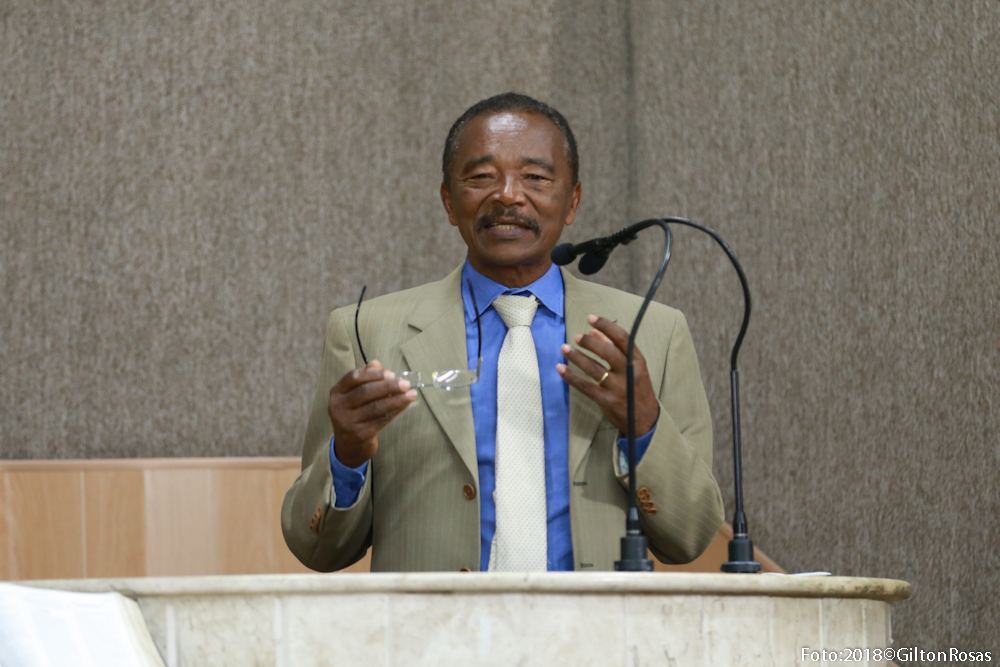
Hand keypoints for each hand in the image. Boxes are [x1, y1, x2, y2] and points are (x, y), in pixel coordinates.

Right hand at [328, 360, 417, 467]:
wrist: (349, 444)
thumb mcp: (355, 394)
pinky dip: (396, 410)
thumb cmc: (355, 412)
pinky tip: (405, 404)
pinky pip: (382, 419)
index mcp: (337, 392)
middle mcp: (338, 406)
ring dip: (397, 399)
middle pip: (366, 392)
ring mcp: (348, 422)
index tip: (391, 373)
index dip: (373, 374)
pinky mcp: (360, 434)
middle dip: (388, 386)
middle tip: (406, 384)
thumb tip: (376, 363)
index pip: (353, 377)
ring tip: (412, 394)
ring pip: (376, 407)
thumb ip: (365, 378)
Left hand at [556, 315, 659, 435]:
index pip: (623, 338)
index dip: (606, 326)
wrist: (644, 420)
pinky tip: (561, 368)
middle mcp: (629, 373)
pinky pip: (585, 386)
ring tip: (564, 348)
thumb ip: (614, 348)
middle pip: (608, 352)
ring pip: (594, 369)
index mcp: (637, 361)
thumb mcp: (632, 367)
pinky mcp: (606, 400)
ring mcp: (618, 388)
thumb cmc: (636, 388)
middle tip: (578, 336)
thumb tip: (595, 332)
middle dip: (591, 342)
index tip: (591, 318)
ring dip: (577, 357)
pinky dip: (571, 377)